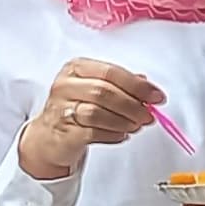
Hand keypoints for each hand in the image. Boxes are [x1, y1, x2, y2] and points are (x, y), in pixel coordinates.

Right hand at [15, 58, 163, 183]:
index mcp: (76, 68)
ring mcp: (61, 108)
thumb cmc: (74, 108)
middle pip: (104, 92)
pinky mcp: (64, 131)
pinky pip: (93, 133)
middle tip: (148, 115)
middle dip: (133, 105)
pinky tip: (121, 135)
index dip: (137, 85)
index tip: (156, 96)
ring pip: (98, 113)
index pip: (111, 72)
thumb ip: (121, 85)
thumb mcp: (96, 89)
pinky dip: (113, 135)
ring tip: (135, 126)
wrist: (48, 136)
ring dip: (124, 121)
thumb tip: (148, 87)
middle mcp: (65, 86)